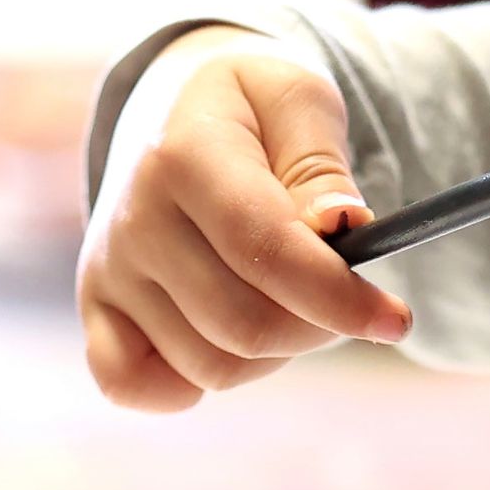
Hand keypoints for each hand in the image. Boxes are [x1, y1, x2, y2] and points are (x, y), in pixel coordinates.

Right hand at [76, 31, 411, 411]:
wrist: (171, 111)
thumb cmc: (252, 113)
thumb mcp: (298, 103)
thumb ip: (322, 165)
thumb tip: (343, 225)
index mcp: (185, 153)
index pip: (267, 248)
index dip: (337, 296)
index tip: (394, 319)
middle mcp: (134, 217)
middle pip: (244, 324)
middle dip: (318, 326)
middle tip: (342, 298)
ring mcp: (109, 268)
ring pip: (212, 365)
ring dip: (275, 352)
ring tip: (286, 298)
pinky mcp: (94, 307)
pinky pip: (133, 386)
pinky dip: (187, 385)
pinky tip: (221, 338)